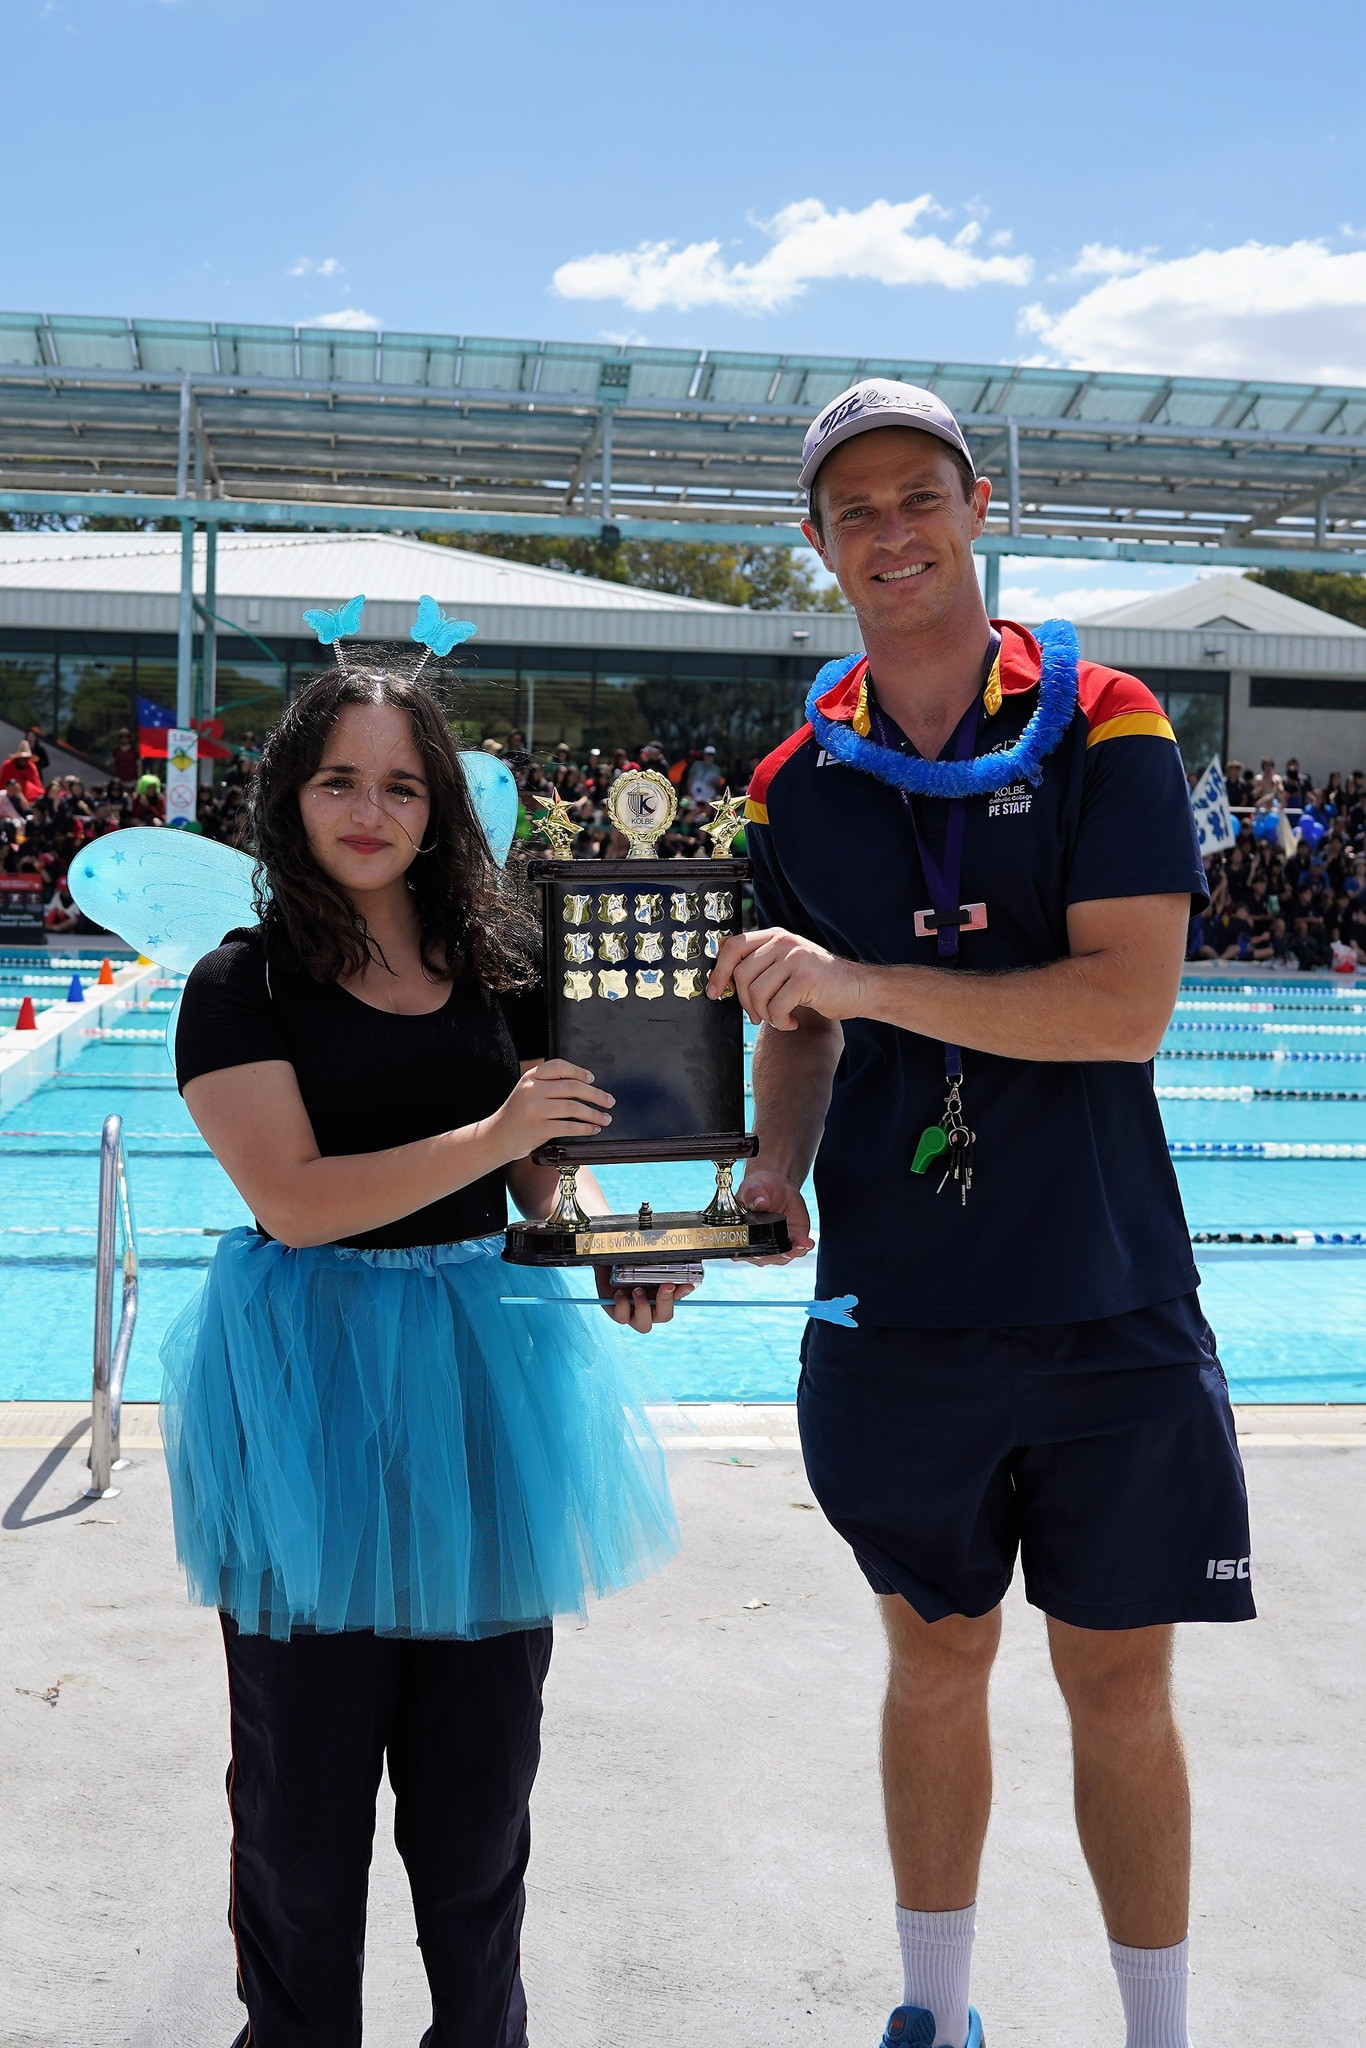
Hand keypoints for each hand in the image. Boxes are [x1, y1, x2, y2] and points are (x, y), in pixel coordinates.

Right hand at [489, 1060, 613, 1162]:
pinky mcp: (538, 1129)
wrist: (497, 1137)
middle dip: (595, 1094)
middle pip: (572, 1087)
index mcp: (530, 1077)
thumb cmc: (518, 1114)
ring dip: (594, 1113)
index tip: (592, 1079)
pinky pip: (569, 1126)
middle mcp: (532, 1090)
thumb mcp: (527, 1092)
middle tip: (610, 1101)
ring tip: (606, 1118)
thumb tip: (584, 1085)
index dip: (579, 1071)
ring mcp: (534, 1110)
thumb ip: (548, 1085)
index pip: (559, 1066)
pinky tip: (593, 1129)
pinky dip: (585, 1128)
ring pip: (573, 1107)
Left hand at [592, 1265, 695, 1330]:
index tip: (687, 1283)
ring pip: (644, 1326)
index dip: (683, 1293)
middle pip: (665, 1316)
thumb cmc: (630, 1261)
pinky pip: (622, 1318)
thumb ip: (665, 1267)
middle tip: (664, 1286)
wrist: (607, 1259)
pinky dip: (622, 1306)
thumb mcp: (647, 1261)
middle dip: (665, 1302)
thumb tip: (687, 1270)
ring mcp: (633, 1313)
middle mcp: (650, 1309)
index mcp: (662, 1296)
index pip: (678, 1298)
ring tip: (637, 1290)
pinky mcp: (617, 1313)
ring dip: (643, 1307)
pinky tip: (619, 1293)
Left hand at [707, 927, 865, 1030]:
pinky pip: (776, 1007)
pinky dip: (780, 1022)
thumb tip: (724, 982)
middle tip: (757, 1017)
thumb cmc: (821, 983)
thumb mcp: (788, 965)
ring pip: (756, 993)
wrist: (859, 989)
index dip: (719, 971)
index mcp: (775, 937)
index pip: (733, 946)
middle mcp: (783, 942)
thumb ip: (762, 965)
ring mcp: (795, 958)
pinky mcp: (805, 978)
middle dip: (745, 1003)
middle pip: (741, 975)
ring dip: (765, 1015)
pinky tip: (792, 1022)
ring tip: (780, 1018)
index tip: (713, 992)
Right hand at [735, 1165, 813, 1265]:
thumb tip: (761, 1203)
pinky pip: (797, 1250)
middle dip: (776, 1255)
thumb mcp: (752, 1187)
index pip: (741, 1252)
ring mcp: (772, 1247)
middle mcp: (753, 1246)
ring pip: (782, 1257)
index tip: (762, 1253)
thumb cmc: (759, 1188)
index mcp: (737, 1234)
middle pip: (764, 1258)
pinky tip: (807, 1242)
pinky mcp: (789, 1243)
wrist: (777, 1188)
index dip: (752, 1254)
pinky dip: (803, 1247)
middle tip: (786, 1249)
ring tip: (801, 1242)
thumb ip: (754, 1194)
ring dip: (792, 1251)